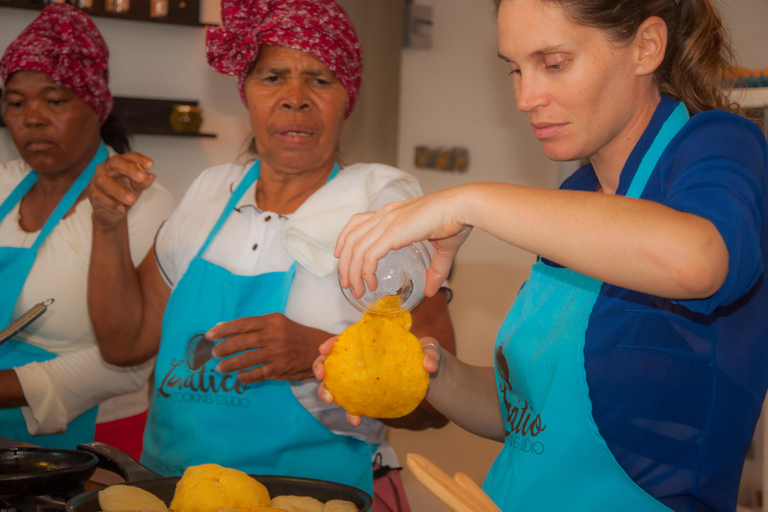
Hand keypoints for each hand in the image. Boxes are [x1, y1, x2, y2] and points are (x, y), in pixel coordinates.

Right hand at [90, 152, 155, 226]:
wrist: (113, 210)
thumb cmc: (125, 192)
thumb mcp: (136, 187)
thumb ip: (142, 182)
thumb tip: (151, 176)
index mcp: (119, 163)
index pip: (128, 156)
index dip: (139, 159)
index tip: (150, 165)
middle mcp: (106, 168)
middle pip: (115, 163)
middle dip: (129, 169)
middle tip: (142, 177)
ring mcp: (96, 180)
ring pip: (104, 181)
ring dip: (119, 190)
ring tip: (132, 200)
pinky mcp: (92, 193)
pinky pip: (98, 196)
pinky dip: (111, 203)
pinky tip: (121, 208)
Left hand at [207, 313, 331, 382]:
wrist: (319, 349)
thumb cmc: (293, 334)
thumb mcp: (276, 323)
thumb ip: (252, 326)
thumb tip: (222, 327)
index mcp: (271, 321)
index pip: (242, 324)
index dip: (224, 330)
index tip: (209, 335)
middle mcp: (274, 336)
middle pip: (242, 342)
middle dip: (224, 349)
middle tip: (214, 354)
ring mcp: (277, 353)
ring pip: (246, 360)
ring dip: (229, 365)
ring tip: (220, 368)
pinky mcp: (280, 369)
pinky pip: (257, 374)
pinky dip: (244, 376)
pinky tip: (238, 377)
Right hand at [313, 336, 442, 426]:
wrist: (430, 378)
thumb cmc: (425, 355)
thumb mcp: (430, 348)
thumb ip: (431, 352)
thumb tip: (428, 365)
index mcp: (370, 343)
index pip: (345, 339)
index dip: (331, 343)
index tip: (326, 349)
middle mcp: (361, 360)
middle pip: (332, 361)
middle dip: (320, 367)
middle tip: (322, 377)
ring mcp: (361, 379)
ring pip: (336, 384)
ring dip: (327, 392)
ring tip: (332, 400)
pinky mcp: (366, 396)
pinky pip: (352, 403)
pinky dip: (351, 412)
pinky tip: (356, 419)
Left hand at [334, 190, 472, 299]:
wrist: (462, 207)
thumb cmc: (455, 220)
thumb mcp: (442, 249)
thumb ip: (434, 270)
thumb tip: (431, 291)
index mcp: (391, 213)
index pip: (356, 223)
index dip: (344, 240)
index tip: (340, 257)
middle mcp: (385, 215)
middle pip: (350, 238)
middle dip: (345, 264)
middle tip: (346, 284)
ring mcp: (387, 221)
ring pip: (356, 249)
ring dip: (352, 272)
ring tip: (356, 290)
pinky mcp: (393, 232)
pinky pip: (369, 254)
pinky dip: (365, 271)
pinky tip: (370, 283)